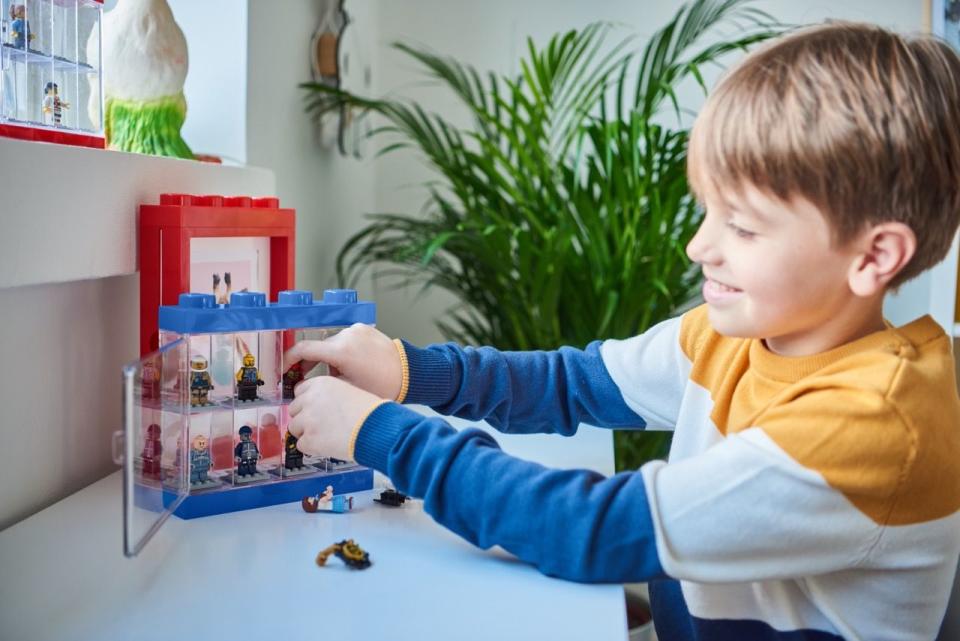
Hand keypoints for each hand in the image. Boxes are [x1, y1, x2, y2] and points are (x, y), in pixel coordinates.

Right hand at [284, 323, 402, 399]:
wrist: (408, 373)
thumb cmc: (381, 386)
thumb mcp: (347, 388)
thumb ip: (322, 383)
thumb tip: (306, 383)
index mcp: (340, 351)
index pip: (303, 349)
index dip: (289, 359)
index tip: (284, 368)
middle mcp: (346, 335)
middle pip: (317, 347)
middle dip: (308, 362)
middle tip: (302, 377)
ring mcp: (355, 329)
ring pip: (330, 343)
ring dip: (327, 357)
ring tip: (336, 374)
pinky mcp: (363, 328)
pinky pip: (344, 339)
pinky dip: (341, 350)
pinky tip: (349, 364)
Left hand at [287, 376, 382, 460]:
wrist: (377, 429)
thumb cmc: (370, 411)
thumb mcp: (348, 391)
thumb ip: (328, 396)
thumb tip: (318, 408)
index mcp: (320, 383)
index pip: (300, 391)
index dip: (307, 402)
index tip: (315, 409)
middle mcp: (310, 399)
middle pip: (294, 410)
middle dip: (305, 418)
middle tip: (322, 425)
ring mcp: (307, 420)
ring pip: (294, 428)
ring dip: (307, 433)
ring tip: (326, 436)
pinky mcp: (309, 440)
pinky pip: (302, 445)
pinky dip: (312, 448)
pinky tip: (328, 445)